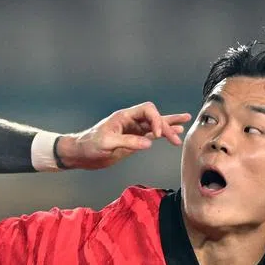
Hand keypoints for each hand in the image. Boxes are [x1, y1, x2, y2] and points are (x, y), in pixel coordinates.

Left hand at [58, 102, 189, 169]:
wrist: (80, 154)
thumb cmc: (89, 145)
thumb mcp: (107, 143)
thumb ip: (128, 142)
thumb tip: (149, 143)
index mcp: (124, 116)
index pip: (147, 110)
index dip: (156, 120)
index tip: (157, 135)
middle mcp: (130, 121)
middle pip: (154, 117)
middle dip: (166, 126)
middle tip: (175, 138)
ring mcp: (132, 130)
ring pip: (154, 125)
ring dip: (168, 127)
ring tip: (184, 124)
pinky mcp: (133, 140)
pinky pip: (151, 135)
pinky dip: (162, 134)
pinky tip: (173, 134)